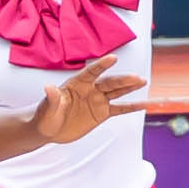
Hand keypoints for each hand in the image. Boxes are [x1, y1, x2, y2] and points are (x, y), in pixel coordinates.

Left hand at [29, 63, 146, 149]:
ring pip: (117, 92)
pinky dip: (131, 107)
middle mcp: (90, 89)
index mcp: (76, 84)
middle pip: (109, 83)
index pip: (91, 72)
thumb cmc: (44, 116)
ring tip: (143, 81)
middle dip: (123, 80)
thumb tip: (49, 88)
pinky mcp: (101, 113)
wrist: (48, 129)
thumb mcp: (46, 108)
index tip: (113, 58)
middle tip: (137, 78)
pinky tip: (144, 104)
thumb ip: (51, 98)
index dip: (102, 65)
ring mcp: (97, 100)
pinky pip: (119, 109)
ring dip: (130, 87)